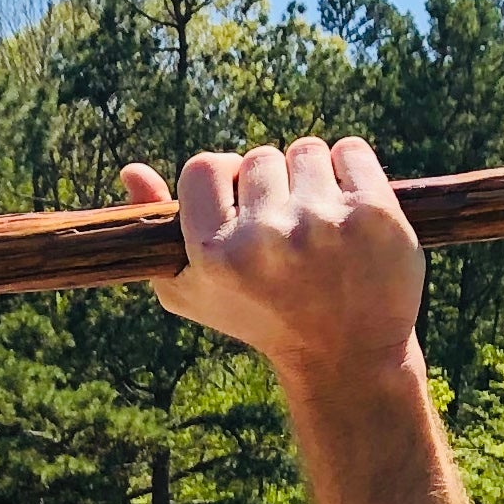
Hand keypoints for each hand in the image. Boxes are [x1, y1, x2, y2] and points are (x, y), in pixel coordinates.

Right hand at [131, 139, 424, 396]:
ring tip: (319, 222)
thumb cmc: (259, 316)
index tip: (243, 204)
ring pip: (305, 150)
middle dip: (273, 184)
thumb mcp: (194, 289)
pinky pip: (351, 151)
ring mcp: (322, 223)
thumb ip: (159, 231)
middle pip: (259, 157)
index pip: (204, 167)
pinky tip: (350, 211)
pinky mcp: (372, 213)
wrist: (346, 353)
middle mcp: (265, 237)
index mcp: (215, 255)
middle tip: (288, 232)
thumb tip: (130, 170)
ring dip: (312, 176)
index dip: (225, 179)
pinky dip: (351, 170)